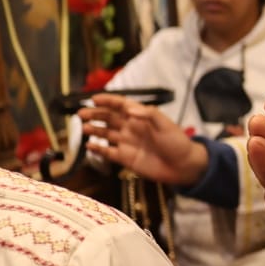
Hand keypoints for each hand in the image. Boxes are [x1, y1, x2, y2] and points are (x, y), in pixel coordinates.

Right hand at [80, 94, 206, 187]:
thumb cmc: (177, 142)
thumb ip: (148, 114)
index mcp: (141, 117)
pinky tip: (88, 145)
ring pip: (106, 133)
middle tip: (81, 113)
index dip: (107, 100)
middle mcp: (131, 128)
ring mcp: (127, 143)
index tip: (93, 99)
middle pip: (109, 118)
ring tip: (84, 127)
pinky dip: (97, 148)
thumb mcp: (165, 124)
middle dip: (95, 114)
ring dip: (94, 129)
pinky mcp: (125, 158)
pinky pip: (107, 152)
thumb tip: (128, 109)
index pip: (121, 105)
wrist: (183, 166)